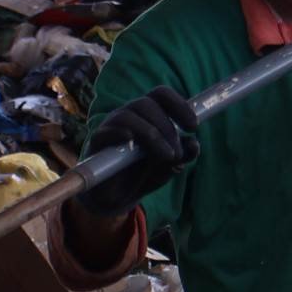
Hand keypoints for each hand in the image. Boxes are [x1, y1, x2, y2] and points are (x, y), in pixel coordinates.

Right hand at [84, 86, 199, 215]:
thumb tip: (193, 143)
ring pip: (128, 117)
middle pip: (146, 104)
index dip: (179, 105)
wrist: (120, 197)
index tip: (193, 126)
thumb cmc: (146, 173)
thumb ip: (184, 154)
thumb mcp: (171, 165)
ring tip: (166, 157)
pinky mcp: (97, 143)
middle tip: (177, 154)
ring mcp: (112, 127)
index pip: (161, 95)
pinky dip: (119, 133)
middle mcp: (129, 115)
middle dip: (167, 129)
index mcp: (149, 114)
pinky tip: (131, 141)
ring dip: (152, 135)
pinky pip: (106, 132)